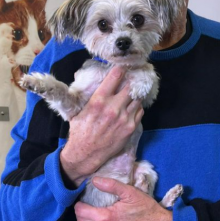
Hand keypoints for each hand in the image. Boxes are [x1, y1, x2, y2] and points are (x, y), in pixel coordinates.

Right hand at [60, 66, 143, 186]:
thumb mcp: (80, 110)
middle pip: (130, 86)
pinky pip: (139, 111)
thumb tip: (97, 83)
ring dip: (135, 94)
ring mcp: (124, 118)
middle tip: (133, 76)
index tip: (123, 66)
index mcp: (98, 100)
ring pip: (137, 98)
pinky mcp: (130, 128)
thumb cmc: (80, 131)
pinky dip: (137, 107)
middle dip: (131, 80)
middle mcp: (113, 107)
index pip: (115, 76)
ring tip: (133, 91)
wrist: (85, 154)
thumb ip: (91, 96)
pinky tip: (132, 106)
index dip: (121, 69)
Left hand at [75, 177, 172, 220]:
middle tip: (87, 200)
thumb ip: (111, 185)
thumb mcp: (129, 192)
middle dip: (80, 211)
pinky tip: (102, 218)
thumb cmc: (145, 208)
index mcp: (105, 218)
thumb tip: (94, 179)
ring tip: (93, 208)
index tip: (83, 194)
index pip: (80, 211)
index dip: (79, 202)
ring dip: (86, 220)